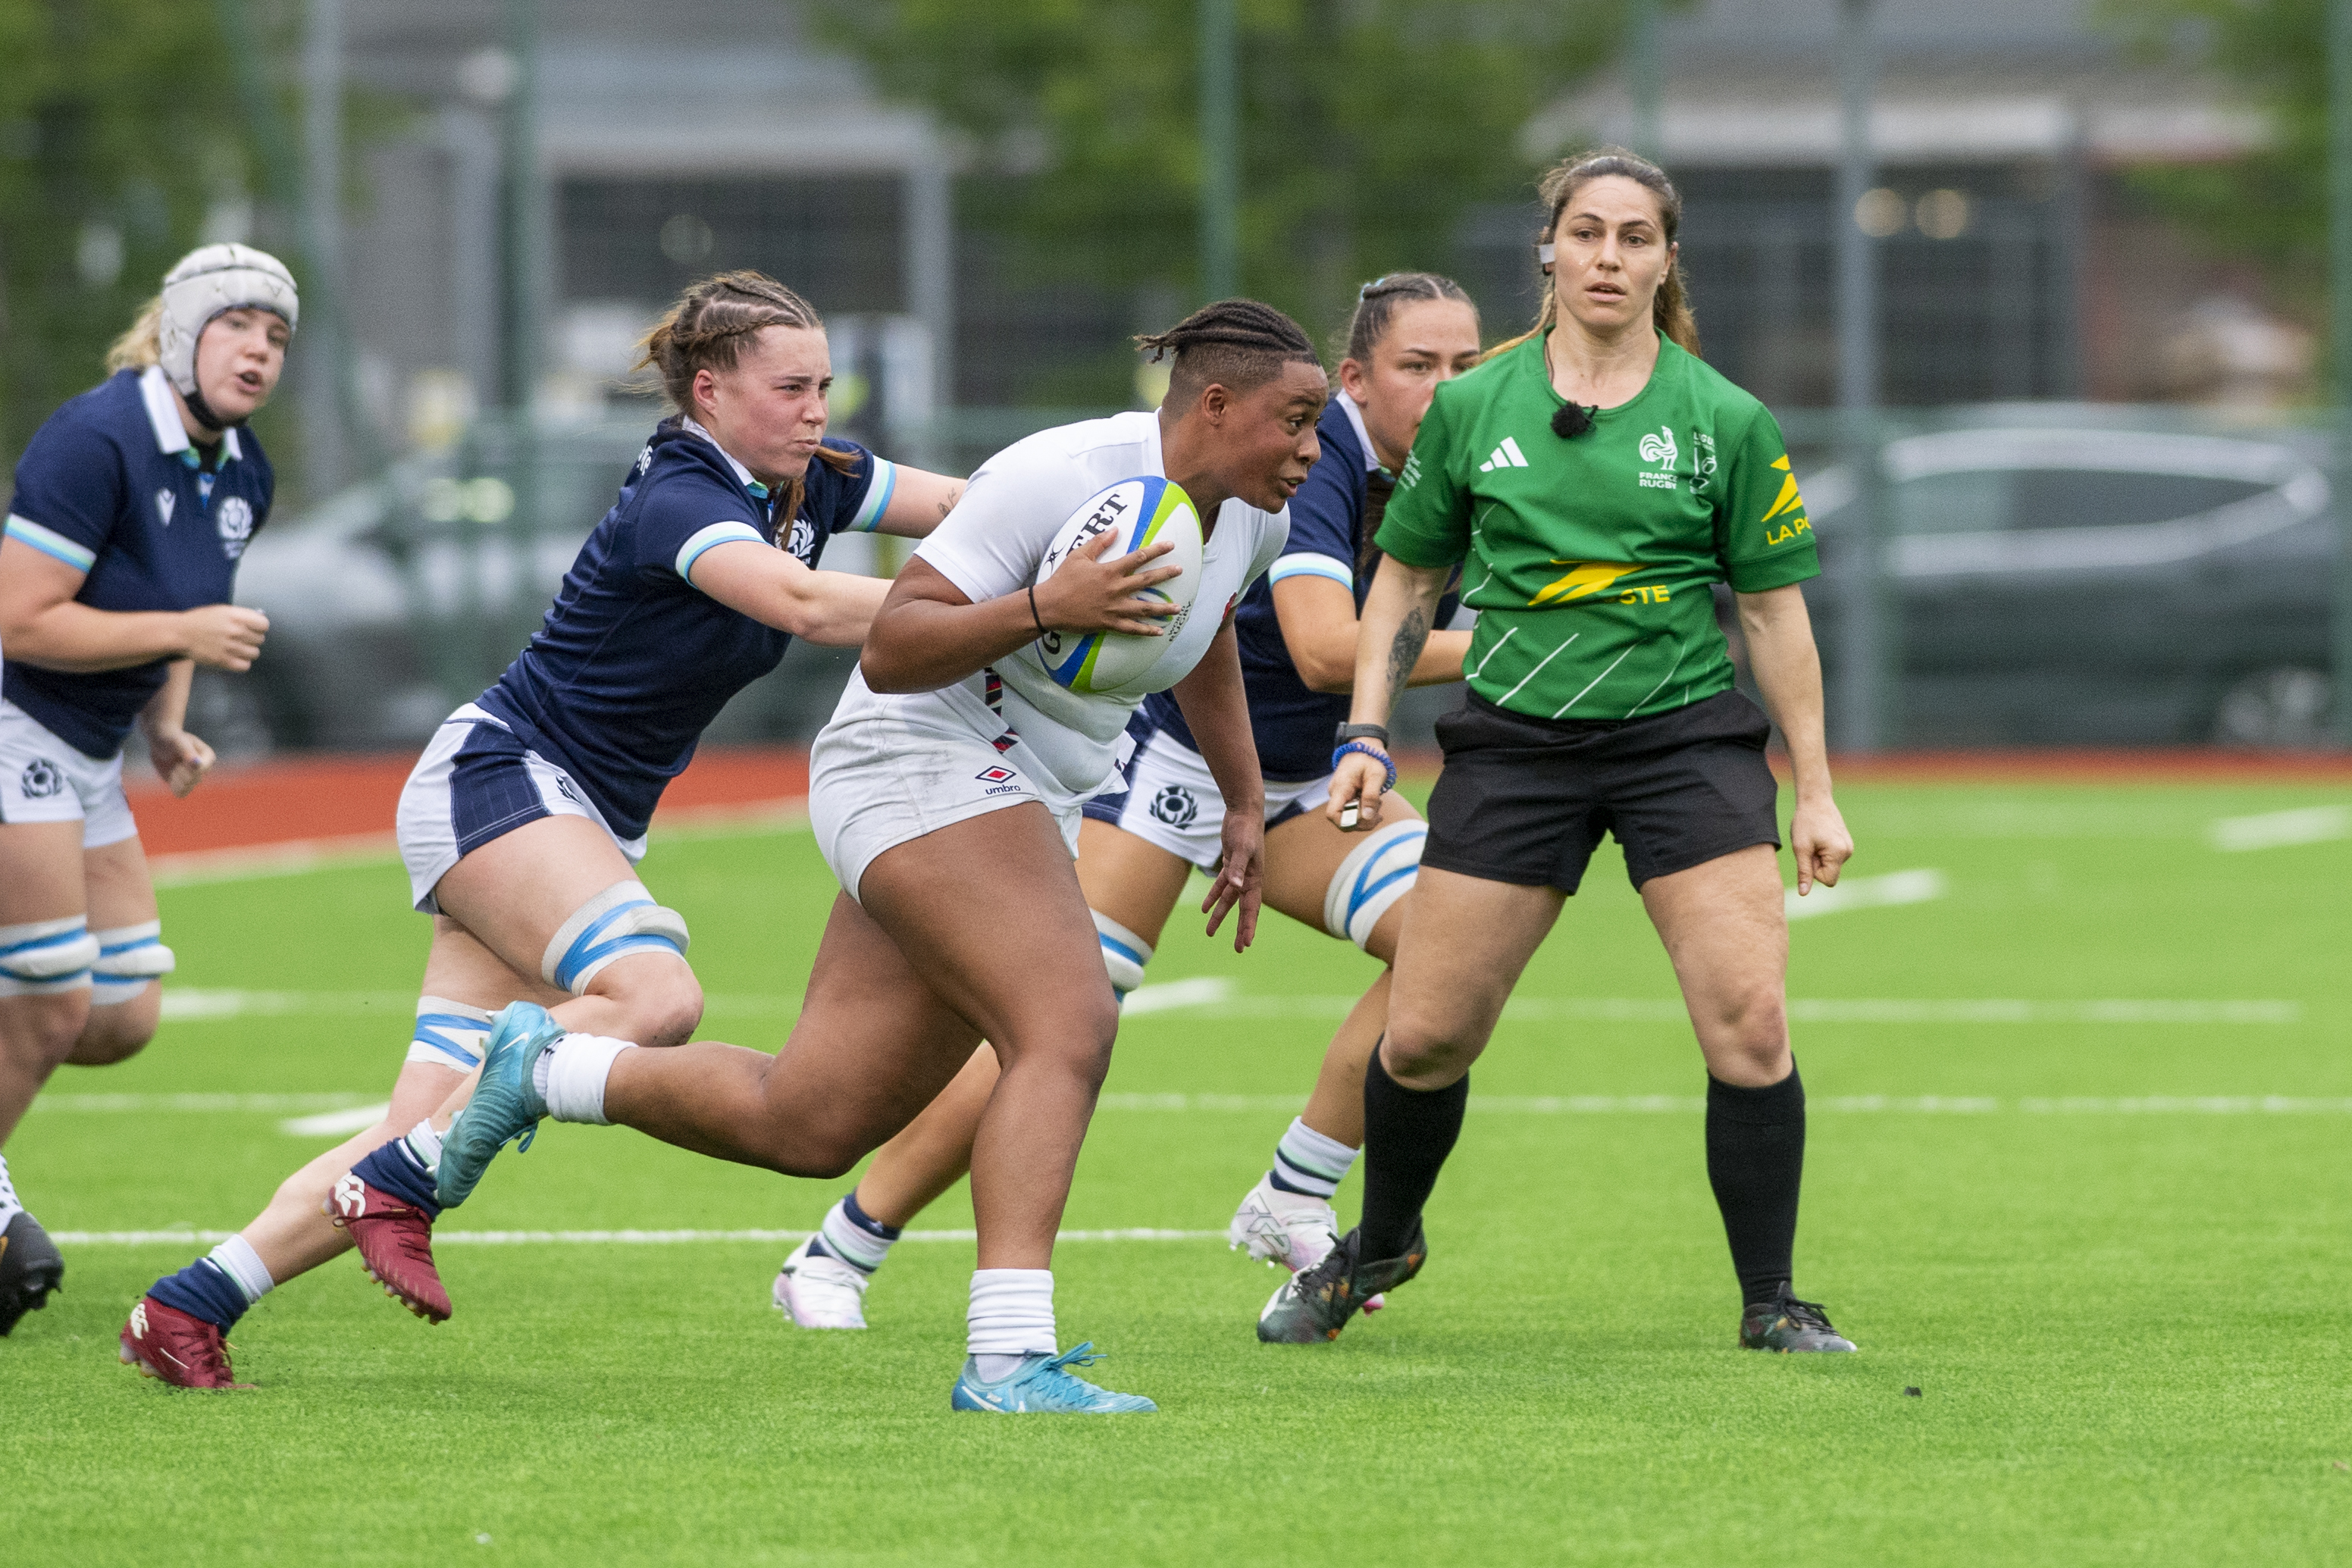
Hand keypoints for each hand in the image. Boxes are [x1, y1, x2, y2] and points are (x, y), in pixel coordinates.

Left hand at [146, 725, 214, 797]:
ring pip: (186, 787)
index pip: (200, 771)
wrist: (161, 742)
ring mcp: (194, 778)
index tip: (180, 758)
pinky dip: (173, 786)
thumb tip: (198, 764)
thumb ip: (187, 752)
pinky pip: (180, 793)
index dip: (186, 766)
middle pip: (193, 780)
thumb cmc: (171, 739)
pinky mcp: (184, 785)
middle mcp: (204, 769)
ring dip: (175, 778)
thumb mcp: (177, 742)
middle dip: (179, 771)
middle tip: (176, 761)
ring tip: (174, 767)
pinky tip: (171, 776)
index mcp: (208, 757)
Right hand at [180, 605, 268, 670]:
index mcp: (236, 616)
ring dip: (247, 651)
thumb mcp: (222, 611)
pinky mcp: (224, 661)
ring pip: (255, 653)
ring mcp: (231, 647)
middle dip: (252, 639)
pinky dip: (242, 662)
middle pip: (260, 639)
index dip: (259, 627)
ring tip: (236, 648)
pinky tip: (234, 657)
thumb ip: (241, 616)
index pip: (264, 624)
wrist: (180, 634)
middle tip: (240, 638)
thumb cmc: (200, 620)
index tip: (253, 629)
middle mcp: (236, 631)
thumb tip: (259, 622)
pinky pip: (246, 665)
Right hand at [1031, 530, 1181, 636]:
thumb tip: (1115, 530)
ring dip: (1162, 609)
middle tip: (1180, 570)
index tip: (1170, 545)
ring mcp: (1113, 608)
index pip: (1138, 558)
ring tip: (1178, 608)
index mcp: (1109, 571)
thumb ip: (1098, 543)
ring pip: (1144, 609)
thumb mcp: (1078, 556)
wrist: (1050, 606)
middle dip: (1165, 575)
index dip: (1156, 550)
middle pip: (1146, 581)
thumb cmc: (1062, 579)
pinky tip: (1159, 631)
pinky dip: (1146, 631)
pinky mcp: (1109, 623)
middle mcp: (1115, 589)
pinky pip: (1131, 629)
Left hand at [1201, 810, 1263, 950]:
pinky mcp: (1230, 864)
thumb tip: (1235, 887)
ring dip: (1220, 915)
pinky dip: (1214, 897)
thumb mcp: (1241, 847)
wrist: (1244, 811)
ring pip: (1229, 900)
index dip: (1248, 927)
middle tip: (1238, 949)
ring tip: (1209, 932)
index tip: (1245, 944)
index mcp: (1255, 879)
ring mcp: (1239, 872)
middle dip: (1240, 929)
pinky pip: (1221, 885)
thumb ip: (1237, 867)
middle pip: (1243, 909)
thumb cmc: (1245, 829)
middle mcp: (1249, 879)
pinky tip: (1204, 909)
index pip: (1251, 909)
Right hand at [1325, 746, 1390, 831]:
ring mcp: (1340, 794)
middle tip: (1379, 812)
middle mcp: (1336, 793)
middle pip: (1343, 819)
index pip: (1333, 814)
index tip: (1366, 816)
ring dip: (1365, 816)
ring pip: (1349, 816)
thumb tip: (1367, 817)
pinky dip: (1364, 810)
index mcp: (1340, 787)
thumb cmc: (1371, 758)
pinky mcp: (1345, 795)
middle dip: (1363, 821)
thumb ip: (1370, 796)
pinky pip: (1352, 809)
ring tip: (1378, 804)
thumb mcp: (1375, 776)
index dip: (1348, 822)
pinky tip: (1375, 803)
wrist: (1365, 745)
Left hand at [1788, 793, 1853, 895]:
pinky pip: (1833, 857)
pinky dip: (1823, 852)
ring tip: (1814, 839)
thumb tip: (1804, 893)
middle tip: (1809, 845)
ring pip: (1830, 865)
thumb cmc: (1805, 822)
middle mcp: (1848, 852)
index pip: (1827, 880)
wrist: (1815, 799)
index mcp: (1839, 853)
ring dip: (1819, 857)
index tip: (1808, 855)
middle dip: (1816, 864)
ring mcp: (1849, 847)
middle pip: (1829, 873)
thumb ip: (1804, 872)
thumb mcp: (1800, 848)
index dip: (1814, 872)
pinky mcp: (1846, 843)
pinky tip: (1819, 837)